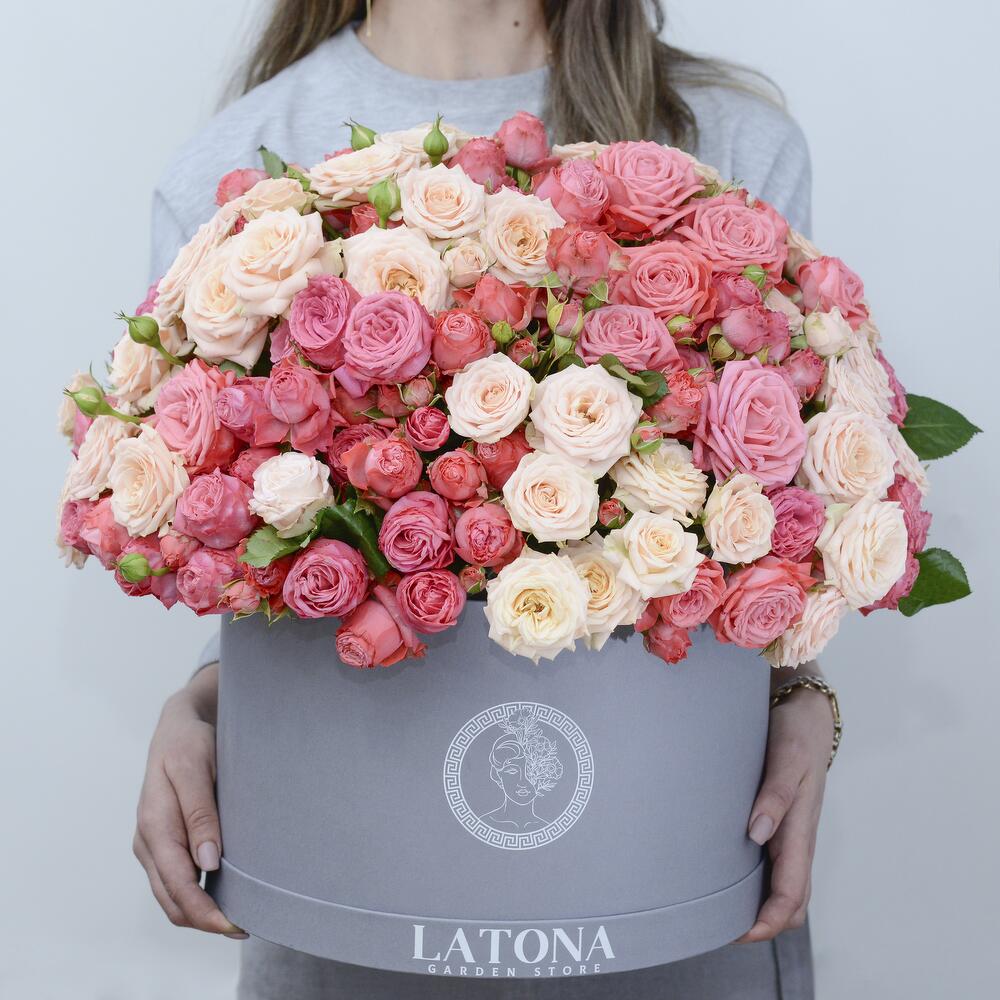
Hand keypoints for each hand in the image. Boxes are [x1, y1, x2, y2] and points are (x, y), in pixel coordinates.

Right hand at [133, 665, 245, 937]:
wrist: (178, 724)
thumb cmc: (189, 743)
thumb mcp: (196, 769)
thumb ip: (201, 815)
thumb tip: (208, 863)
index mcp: (154, 826)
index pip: (177, 886)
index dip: (205, 912)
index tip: (235, 925)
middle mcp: (148, 842)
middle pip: (172, 900)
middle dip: (206, 921)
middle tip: (247, 927)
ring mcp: (153, 844)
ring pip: (172, 896)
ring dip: (202, 912)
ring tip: (240, 917)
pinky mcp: (164, 842)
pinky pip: (176, 881)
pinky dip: (197, 896)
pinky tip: (226, 894)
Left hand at [739, 682, 833, 942]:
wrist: (806, 713)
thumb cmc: (796, 736)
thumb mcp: (785, 760)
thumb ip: (773, 795)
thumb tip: (756, 834)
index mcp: (800, 832)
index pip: (792, 896)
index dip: (768, 922)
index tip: (739, 933)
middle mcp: (797, 839)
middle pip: (791, 903)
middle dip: (764, 924)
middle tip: (721, 928)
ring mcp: (791, 833)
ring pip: (784, 887)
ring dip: (760, 906)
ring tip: (720, 910)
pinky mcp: (781, 822)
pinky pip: (775, 864)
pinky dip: (757, 883)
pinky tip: (728, 874)